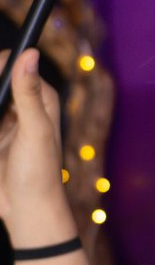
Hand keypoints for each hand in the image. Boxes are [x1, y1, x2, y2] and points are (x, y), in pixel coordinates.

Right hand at [0, 48, 70, 239]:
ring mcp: (2, 120)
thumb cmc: (40, 173)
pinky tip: (0, 148)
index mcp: (37, 98)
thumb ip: (28, 94)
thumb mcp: (35, 131)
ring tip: (3, 142)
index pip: (9, 63)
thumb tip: (30, 54)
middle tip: (2, 128)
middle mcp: (18, 105)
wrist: (26, 210)